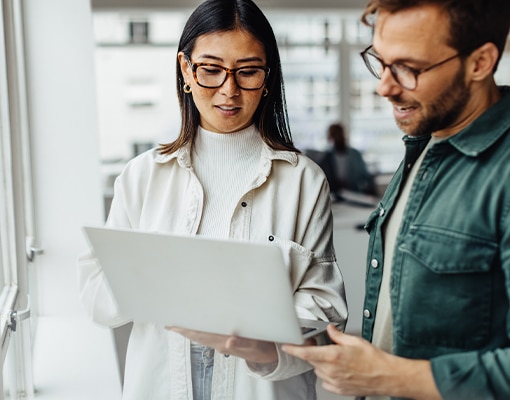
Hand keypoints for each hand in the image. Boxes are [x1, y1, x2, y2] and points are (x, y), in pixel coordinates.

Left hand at [167, 326, 277, 364]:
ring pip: (200, 335)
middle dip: (182, 329)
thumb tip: (229, 341)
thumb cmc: (262, 347)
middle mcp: (219, 342)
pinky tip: (195, 326)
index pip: (200, 334)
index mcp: (223, 341)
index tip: (173, 324)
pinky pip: (208, 335)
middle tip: (168, 321)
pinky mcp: (225, 340)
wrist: (269, 355)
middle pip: (196, 335)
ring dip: (188, 330)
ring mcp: (221, 342)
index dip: (186, 329)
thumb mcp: (255, 345)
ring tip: (177, 323)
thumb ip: (242, 343)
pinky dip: (198, 330)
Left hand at [282, 324, 439, 398]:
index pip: (306, 353)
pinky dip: (327, 374)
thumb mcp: (355, 341)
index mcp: (333, 356)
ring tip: (336, 358)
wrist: (387, 376)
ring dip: (321, 363)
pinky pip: (325, 380)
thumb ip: (337, 335)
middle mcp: (331, 370)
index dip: (293, 349)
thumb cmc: (375, 359)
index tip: (286, 346)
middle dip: (313, 352)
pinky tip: (339, 369)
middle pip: (311, 360)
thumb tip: (330, 330)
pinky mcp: (339, 389)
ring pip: (318, 370)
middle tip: (322, 345)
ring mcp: (335, 381)